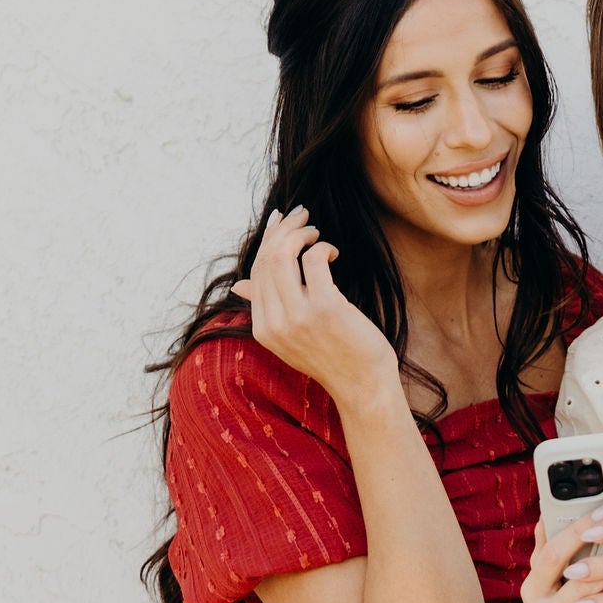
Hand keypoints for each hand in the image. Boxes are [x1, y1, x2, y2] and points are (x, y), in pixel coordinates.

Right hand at [234, 209, 401, 407]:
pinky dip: (322, 247)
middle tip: (301, 215)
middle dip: (283, 230)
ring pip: (283, 256)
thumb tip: (238, 287)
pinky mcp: (325, 308)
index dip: (267, 242)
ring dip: (300, 233)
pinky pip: (313, 260)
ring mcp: (298, 316)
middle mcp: (275, 323)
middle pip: (266, 260)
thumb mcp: (291, 338)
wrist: (363, 386)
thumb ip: (266, 310)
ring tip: (314, 231)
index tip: (281, 222)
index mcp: (263, 330)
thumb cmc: (333, 358)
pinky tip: (332, 252)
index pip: (255, 274)